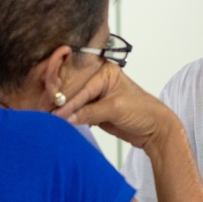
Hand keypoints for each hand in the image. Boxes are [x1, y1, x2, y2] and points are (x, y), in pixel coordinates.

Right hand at [53, 63, 174, 149]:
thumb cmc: (142, 111)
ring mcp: (97, 97)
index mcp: (105, 72)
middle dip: (63, 105)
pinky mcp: (96, 111)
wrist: (155, 129)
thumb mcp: (115, 109)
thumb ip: (89, 113)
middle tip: (47, 115)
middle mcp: (99, 81)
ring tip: (51, 121)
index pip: (82, 88)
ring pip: (76, 105)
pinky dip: (72, 120)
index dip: (68, 102)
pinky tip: (61, 124)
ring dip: (66, 113)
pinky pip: (80, 114)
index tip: (55, 113)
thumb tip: (65, 118)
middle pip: (76, 93)